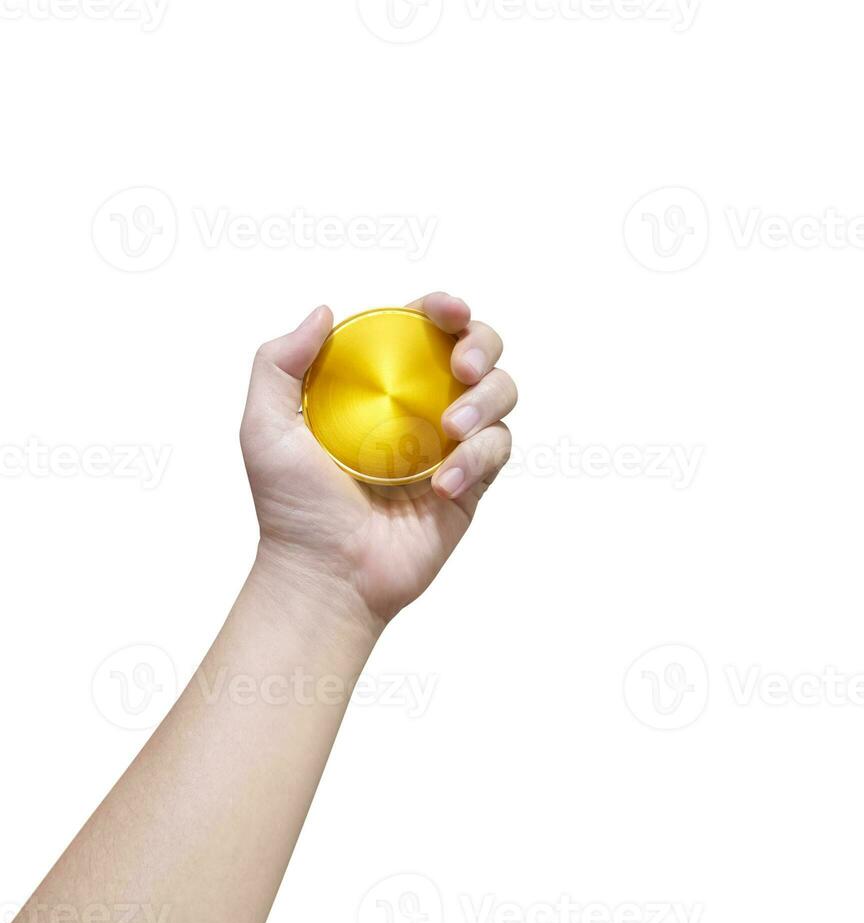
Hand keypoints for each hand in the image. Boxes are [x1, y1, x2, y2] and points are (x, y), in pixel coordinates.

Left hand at [240, 292, 516, 624]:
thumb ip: (278, 363)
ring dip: (487, 400)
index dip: (443, 309)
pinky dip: (478, 458)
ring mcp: (451, 446)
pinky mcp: (473, 484)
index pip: (422, 329)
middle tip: (463, 368)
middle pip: (479, 352)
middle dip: (483, 345)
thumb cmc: (293, 509)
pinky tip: (441, 485)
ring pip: (502, 395)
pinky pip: (498, 450)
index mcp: (379, 386)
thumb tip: (325, 312)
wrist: (329, 577)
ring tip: (452, 430)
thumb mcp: (265, 428)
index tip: (445, 311)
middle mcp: (421, 408)